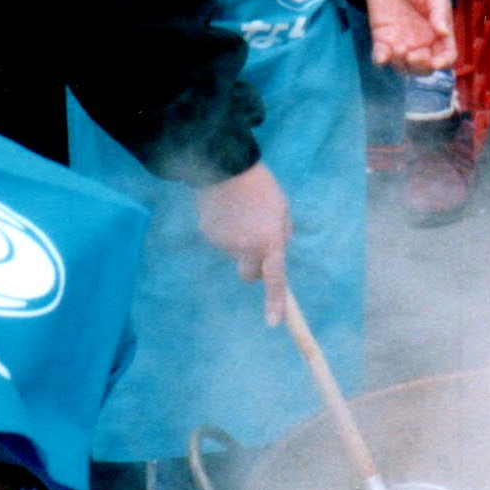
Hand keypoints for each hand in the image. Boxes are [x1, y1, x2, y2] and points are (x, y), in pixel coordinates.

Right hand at [197, 162, 291, 326]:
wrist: (225, 166)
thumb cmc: (261, 187)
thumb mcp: (282, 209)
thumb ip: (282, 235)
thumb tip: (275, 254)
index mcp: (269, 241)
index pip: (274, 279)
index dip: (275, 302)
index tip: (273, 322)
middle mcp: (245, 248)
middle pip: (250, 275)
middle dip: (255, 268)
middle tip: (259, 244)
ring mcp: (224, 243)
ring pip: (236, 253)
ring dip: (241, 240)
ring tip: (242, 212)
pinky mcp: (207, 234)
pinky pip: (222, 240)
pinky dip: (226, 231)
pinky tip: (227, 210)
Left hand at [365, 0, 456, 74]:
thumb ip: (439, 11)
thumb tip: (444, 32)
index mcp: (439, 33)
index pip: (446, 56)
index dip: (443, 63)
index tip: (436, 62)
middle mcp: (422, 42)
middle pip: (424, 67)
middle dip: (420, 66)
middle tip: (412, 55)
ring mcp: (401, 43)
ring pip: (403, 67)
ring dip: (401, 64)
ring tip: (397, 48)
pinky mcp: (382, 40)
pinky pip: (381, 57)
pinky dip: (381, 60)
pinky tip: (382, 55)